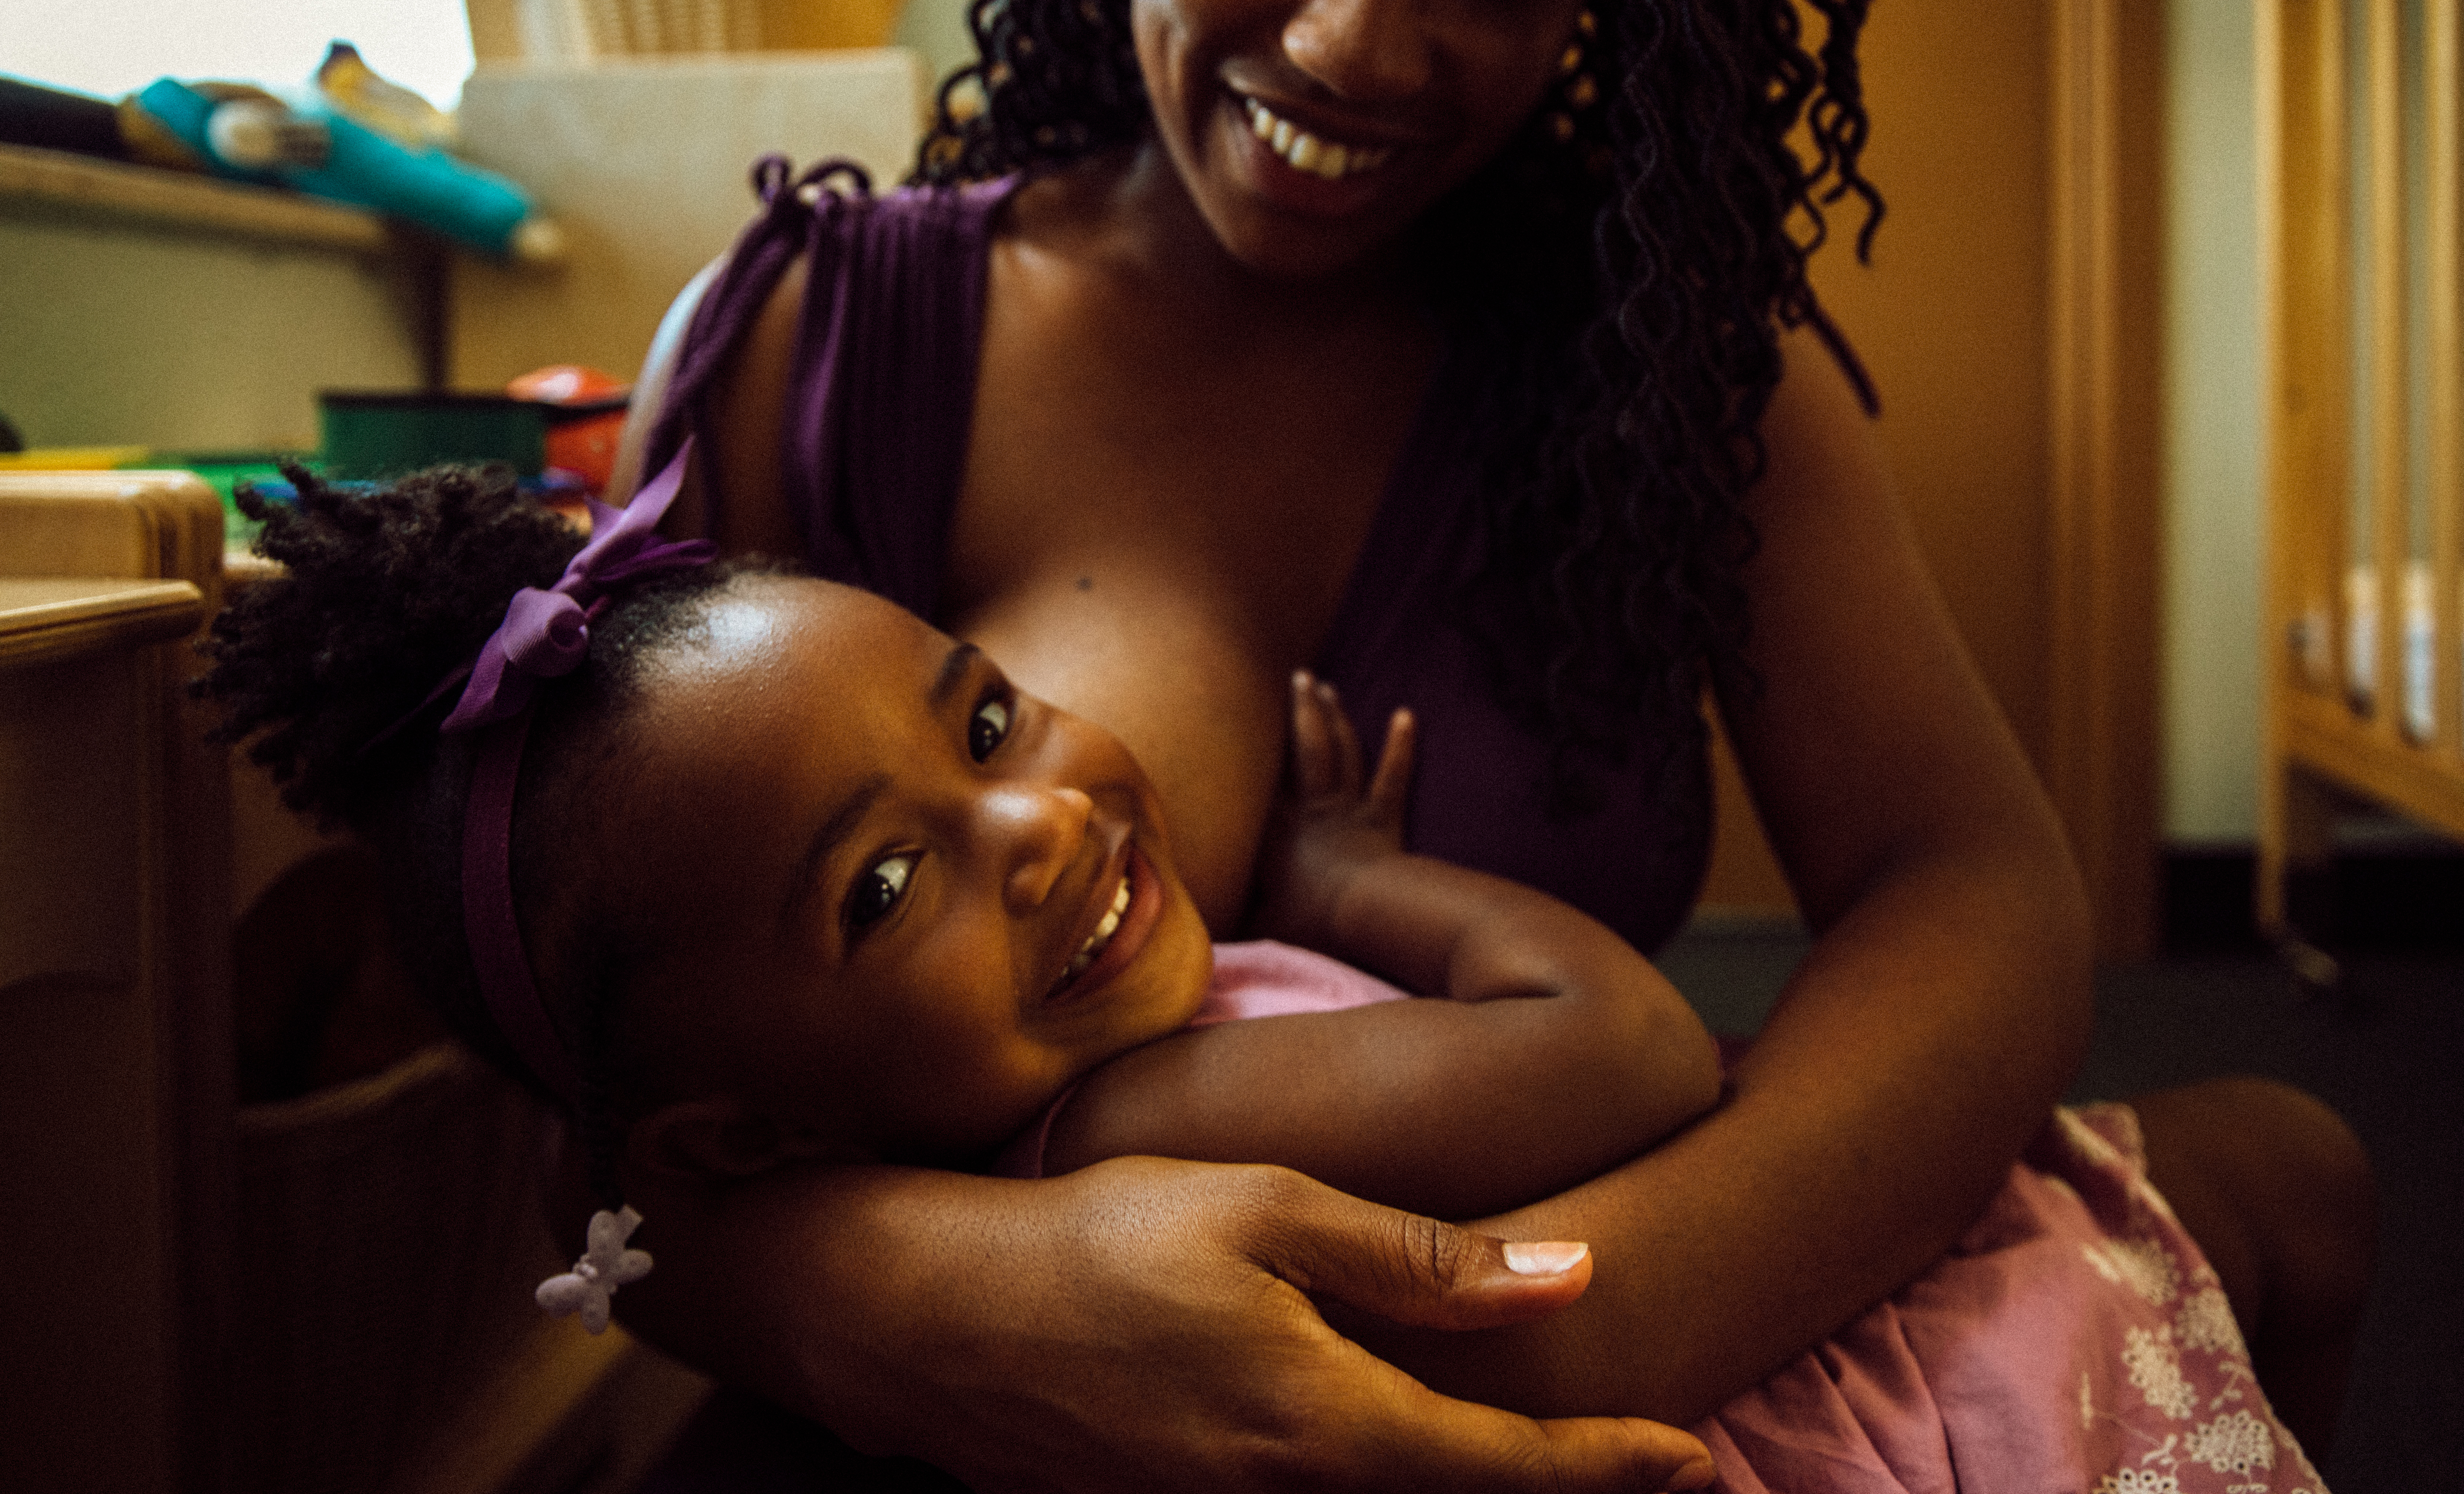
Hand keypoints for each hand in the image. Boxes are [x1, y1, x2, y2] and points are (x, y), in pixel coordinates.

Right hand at [765, 1157, 1712, 1493]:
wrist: (929, 1319)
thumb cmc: (1099, 1242)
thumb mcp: (1267, 1213)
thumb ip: (1420, 1258)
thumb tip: (1574, 1276)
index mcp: (1325, 1427)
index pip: (1505, 1470)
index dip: (1609, 1470)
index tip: (1692, 1459)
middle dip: (1553, 1493)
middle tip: (1645, 1464)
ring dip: (1467, 1490)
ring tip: (1533, 1457)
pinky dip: (1377, 1490)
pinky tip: (1394, 1447)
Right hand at [1252, 671, 1415, 943]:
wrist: (1356, 918)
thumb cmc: (1305, 921)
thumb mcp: (1254, 921)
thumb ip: (1225, 918)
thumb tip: (1188, 923)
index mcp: (1277, 828)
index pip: (1261, 778)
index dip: (1249, 743)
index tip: (1237, 711)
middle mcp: (1312, 808)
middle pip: (1307, 747)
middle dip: (1301, 709)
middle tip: (1298, 676)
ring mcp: (1349, 810)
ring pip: (1343, 752)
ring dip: (1336, 717)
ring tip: (1327, 688)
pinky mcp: (1383, 820)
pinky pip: (1392, 777)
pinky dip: (1401, 746)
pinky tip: (1406, 715)